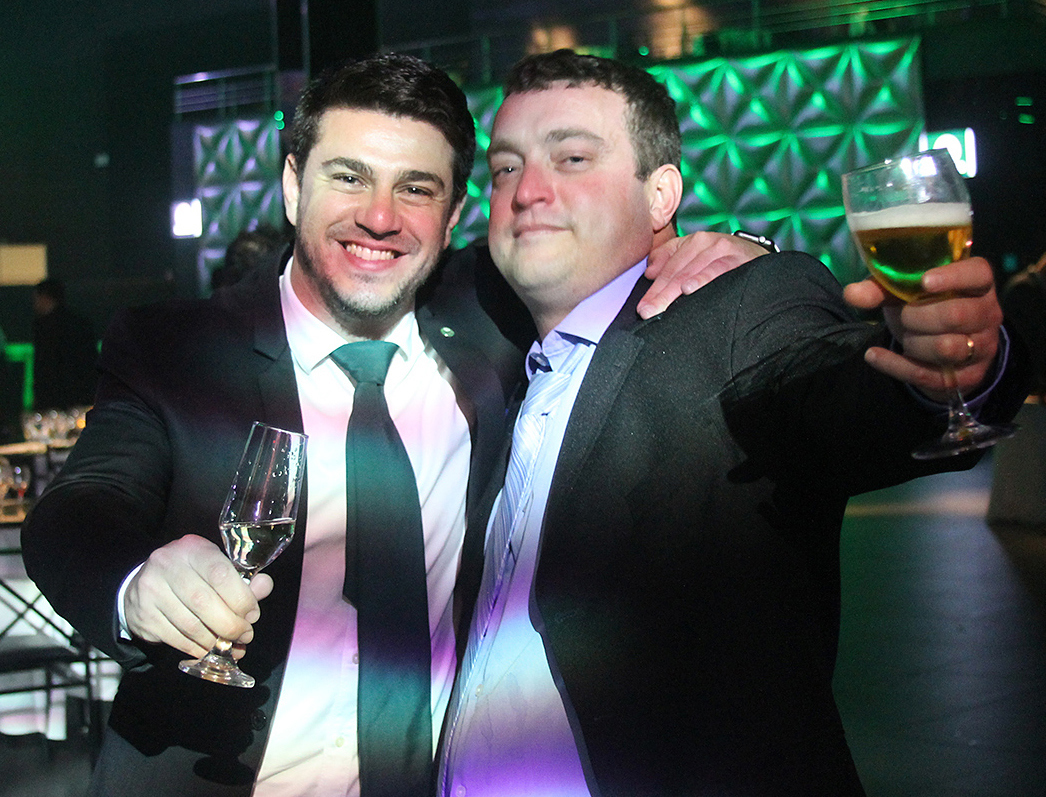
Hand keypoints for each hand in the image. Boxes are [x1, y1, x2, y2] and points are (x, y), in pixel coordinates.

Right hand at [123, 534, 273, 658]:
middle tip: (244, 635)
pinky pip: (176, 638)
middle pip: (204, 602)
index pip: (220, 574)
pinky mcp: (144, 615)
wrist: (143, 583)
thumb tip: (265, 586)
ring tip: (230, 646)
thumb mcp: (215, 567)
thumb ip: (242, 580)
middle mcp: (168, 565)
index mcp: (193, 549)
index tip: (252, 614)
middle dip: (230, 625)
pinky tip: (209, 650)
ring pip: (190, 625)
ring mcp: (151, 590)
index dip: (241, 599)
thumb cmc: (191, 575)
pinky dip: (197, 648)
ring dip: (215, 641)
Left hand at [638, 232, 767, 318]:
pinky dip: (703, 279)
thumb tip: (649, 272)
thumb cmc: (727, 264)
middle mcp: (706, 242)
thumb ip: (671, 260)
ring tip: (660, 306)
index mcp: (693, 242)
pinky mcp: (739, 258)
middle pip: (677, 271)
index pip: (667, 266)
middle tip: (647, 312)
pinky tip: (689, 289)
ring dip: (674, 290)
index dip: (653, 288)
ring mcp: (723, 249)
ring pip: (692, 271)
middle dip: (660, 294)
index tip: (641, 308)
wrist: (765, 262)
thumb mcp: (698, 258)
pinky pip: (718, 269)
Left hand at [843, 256, 1003, 401]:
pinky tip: (874, 355)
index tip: (924, 282)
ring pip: (946, 347)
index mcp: (979, 284)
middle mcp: (988, 314)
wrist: (943, 348)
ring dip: (913, 342)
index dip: (952, 278)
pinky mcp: (967, 377)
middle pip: (956, 315)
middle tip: (903, 315)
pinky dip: (894, 365)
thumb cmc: (926, 307)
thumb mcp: (905, 293)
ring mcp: (982, 348)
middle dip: (917, 316)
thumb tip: (851, 293)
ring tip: (904, 335)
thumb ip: (880, 289)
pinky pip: (927, 374)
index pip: (978, 274)